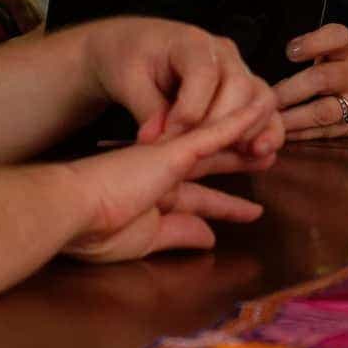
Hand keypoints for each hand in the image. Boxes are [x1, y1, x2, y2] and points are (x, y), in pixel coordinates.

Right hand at [61, 103, 269, 261]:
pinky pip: (216, 132)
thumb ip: (180, 233)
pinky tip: (261, 108)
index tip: (249, 211)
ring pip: (219, 141)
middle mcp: (166, 170)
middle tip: (267, 157)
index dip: (225, 205)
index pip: (200, 199)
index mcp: (156, 195)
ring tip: (274, 127)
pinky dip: (240, 120)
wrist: (73, 209)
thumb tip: (209, 237)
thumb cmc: (97, 229)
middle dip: (241, 162)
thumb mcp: (146, 239)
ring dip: (248, 135)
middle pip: (214, 164)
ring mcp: (172, 157)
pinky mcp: (176, 149)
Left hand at [80, 17, 282, 157]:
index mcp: (192, 43)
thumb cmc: (131, 59)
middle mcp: (223, 53)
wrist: (137, 49)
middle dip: (220, 126)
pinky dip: (267, 132)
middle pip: (240, 87)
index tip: (165, 137)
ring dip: (254, 130)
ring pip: (262, 98)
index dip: (188, 112)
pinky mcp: (243, 90)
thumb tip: (157, 139)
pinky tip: (256, 155)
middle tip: (193, 153)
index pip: (203, 77)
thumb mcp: (127, 80)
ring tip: (243, 155)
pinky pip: (265, 110)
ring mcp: (238, 70)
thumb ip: (146, 108)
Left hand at [274, 25, 347, 137]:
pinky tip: (283, 133)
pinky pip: (325, 132)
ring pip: (322, 113)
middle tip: (265, 98)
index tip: (291, 51)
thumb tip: (272, 60)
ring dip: (291, 118)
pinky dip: (301, 134)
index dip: (313, 43)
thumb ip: (319, 50)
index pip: (336, 38)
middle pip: (322, 79)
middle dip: (289, 91)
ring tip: (268, 120)